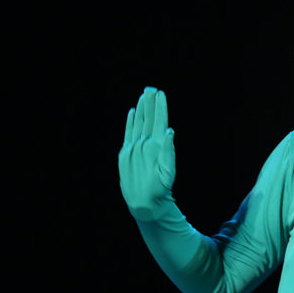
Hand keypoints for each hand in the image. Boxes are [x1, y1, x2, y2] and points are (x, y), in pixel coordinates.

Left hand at [118, 87, 175, 220]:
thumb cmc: (160, 189)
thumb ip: (169, 150)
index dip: (160, 107)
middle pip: (146, 119)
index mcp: (153, 147)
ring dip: (141, 109)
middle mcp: (141, 145)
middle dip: (149, 103)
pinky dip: (130, 122)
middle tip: (150, 88)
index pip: (157, 121)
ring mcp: (131, 149)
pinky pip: (127, 133)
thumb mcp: (169, 173)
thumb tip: (169, 130)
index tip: (161, 94)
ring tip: (143, 96)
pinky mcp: (124, 155)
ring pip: (137, 124)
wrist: (142, 204)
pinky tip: (133, 112)